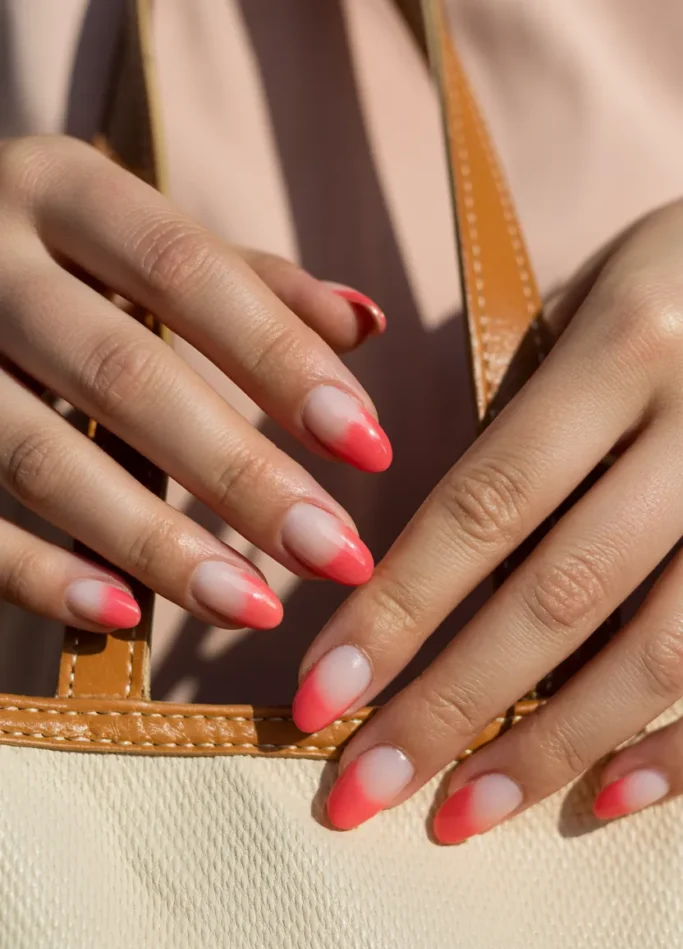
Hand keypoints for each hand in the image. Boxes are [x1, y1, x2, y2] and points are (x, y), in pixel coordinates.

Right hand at [0, 136, 389, 632]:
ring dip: (155, 542)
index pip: (190, 272)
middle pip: (125, 374)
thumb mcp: (136, 238)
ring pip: (39, 455)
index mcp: (63, 190)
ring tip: (253, 607)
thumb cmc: (53, 254)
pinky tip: (123, 616)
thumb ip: (248, 280)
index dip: (283, 363)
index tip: (372, 449)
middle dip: (240, 474)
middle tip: (335, 552)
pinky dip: (37, 573)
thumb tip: (365, 324)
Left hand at [294, 201, 682, 837]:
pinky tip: (600, 799)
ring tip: (460, 813)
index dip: (396, 612)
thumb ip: (526, 422)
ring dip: (549, 749)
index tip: (318, 698)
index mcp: (626, 348)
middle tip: (359, 791)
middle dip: (448, 707)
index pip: (483, 505)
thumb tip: (453, 566)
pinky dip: (674, 748)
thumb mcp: (593, 305)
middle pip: (557, 597)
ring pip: (657, 652)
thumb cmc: (681, 279)